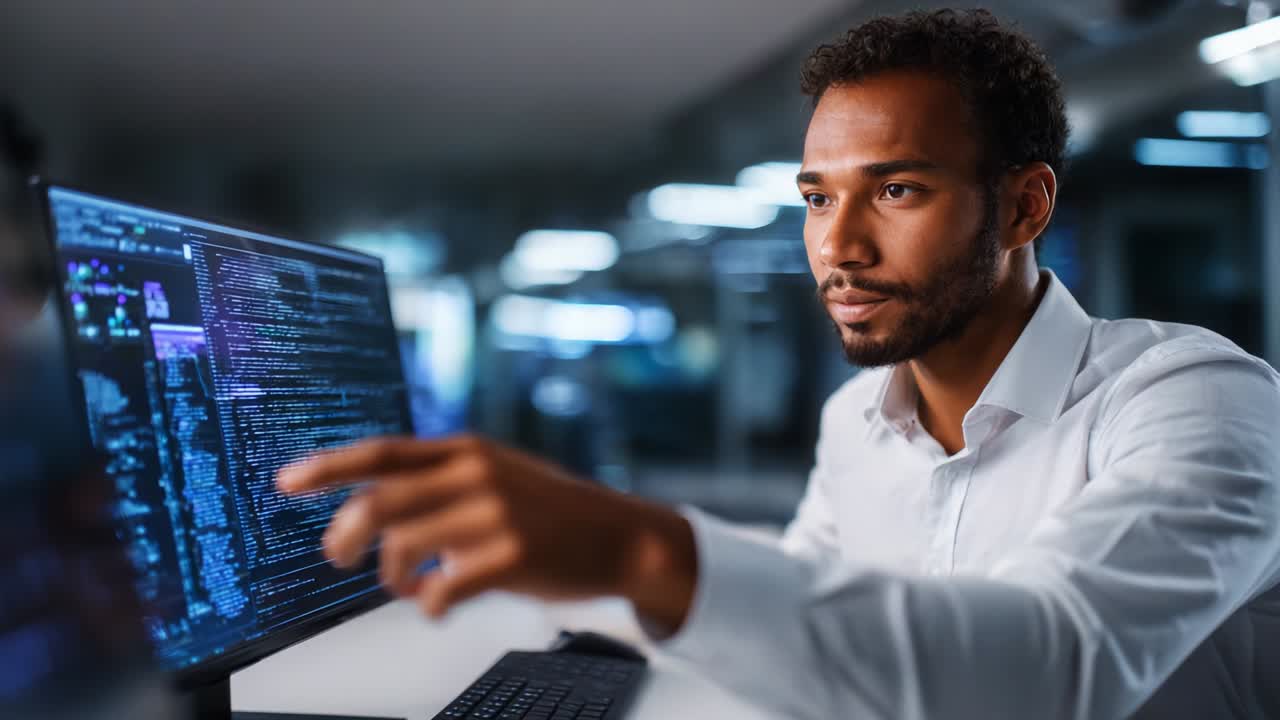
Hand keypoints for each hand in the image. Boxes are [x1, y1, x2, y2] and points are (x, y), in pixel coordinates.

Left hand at [276, 434, 695, 630]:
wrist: (622, 536)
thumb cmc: (556, 511)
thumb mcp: (499, 473)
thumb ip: (444, 477)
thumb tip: (374, 499)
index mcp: (467, 450)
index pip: (383, 451)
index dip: (328, 466)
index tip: (285, 482)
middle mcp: (475, 475)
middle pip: (378, 502)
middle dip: (343, 537)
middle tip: (338, 557)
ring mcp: (494, 514)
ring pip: (402, 549)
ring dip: (392, 577)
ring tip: (409, 587)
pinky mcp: (511, 555)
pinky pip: (441, 589)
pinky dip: (430, 605)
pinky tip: (439, 604)